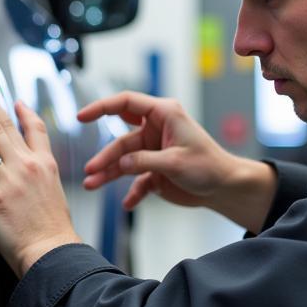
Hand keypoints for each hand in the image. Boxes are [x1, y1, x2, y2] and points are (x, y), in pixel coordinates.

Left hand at [0, 86, 79, 276]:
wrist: (53, 251)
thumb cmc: (53, 226)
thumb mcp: (54, 186)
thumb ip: (40, 166)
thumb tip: (31, 154)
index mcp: (43, 163)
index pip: (31, 127)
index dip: (17, 110)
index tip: (7, 98)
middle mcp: (26, 167)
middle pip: (3, 130)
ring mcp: (9, 183)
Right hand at [78, 91, 276, 231]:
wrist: (224, 188)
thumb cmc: (209, 166)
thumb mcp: (175, 161)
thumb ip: (144, 161)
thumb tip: (119, 163)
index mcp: (163, 114)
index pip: (125, 103)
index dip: (101, 107)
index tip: (81, 117)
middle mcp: (155, 130)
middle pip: (121, 138)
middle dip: (105, 155)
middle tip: (90, 170)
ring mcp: (153, 151)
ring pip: (124, 161)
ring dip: (109, 173)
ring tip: (92, 184)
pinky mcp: (155, 170)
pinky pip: (136, 179)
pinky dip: (131, 191)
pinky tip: (128, 203)